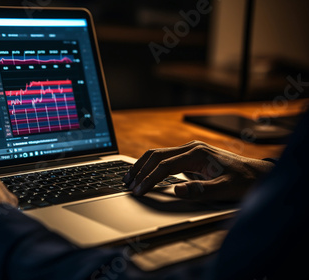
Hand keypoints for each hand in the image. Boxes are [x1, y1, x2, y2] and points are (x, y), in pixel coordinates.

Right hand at [122, 141, 274, 200]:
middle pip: (155, 155)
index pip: (164, 166)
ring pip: (157, 154)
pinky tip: (144, 175)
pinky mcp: (189, 156)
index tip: (138, 191)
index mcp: (197, 153)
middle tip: (126, 184)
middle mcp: (191, 148)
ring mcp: (189, 151)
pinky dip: (150, 167)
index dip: (149, 179)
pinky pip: (164, 159)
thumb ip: (202, 190)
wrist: (258, 173)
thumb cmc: (244, 181)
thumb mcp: (226, 189)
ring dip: (142, 166)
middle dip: (139, 170)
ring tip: (128, 179)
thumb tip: (177, 190)